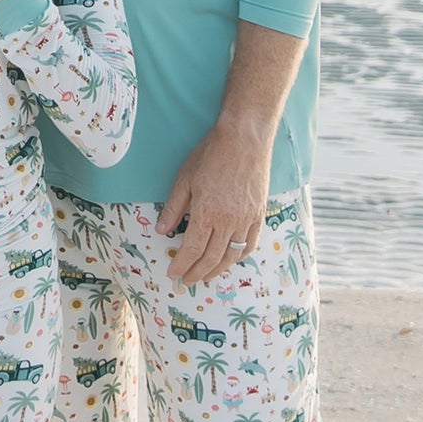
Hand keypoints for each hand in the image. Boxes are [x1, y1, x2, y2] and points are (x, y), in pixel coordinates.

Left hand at [157, 121, 270, 288]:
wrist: (245, 139)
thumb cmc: (211, 155)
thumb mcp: (184, 179)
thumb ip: (174, 208)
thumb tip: (162, 231)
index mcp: (207, 213)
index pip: (192, 250)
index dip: (181, 265)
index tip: (173, 273)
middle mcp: (229, 221)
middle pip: (211, 258)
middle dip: (197, 273)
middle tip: (186, 281)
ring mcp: (247, 219)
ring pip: (232, 255)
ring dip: (217, 270)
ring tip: (205, 276)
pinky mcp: (259, 214)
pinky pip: (250, 244)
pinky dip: (239, 256)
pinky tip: (230, 260)